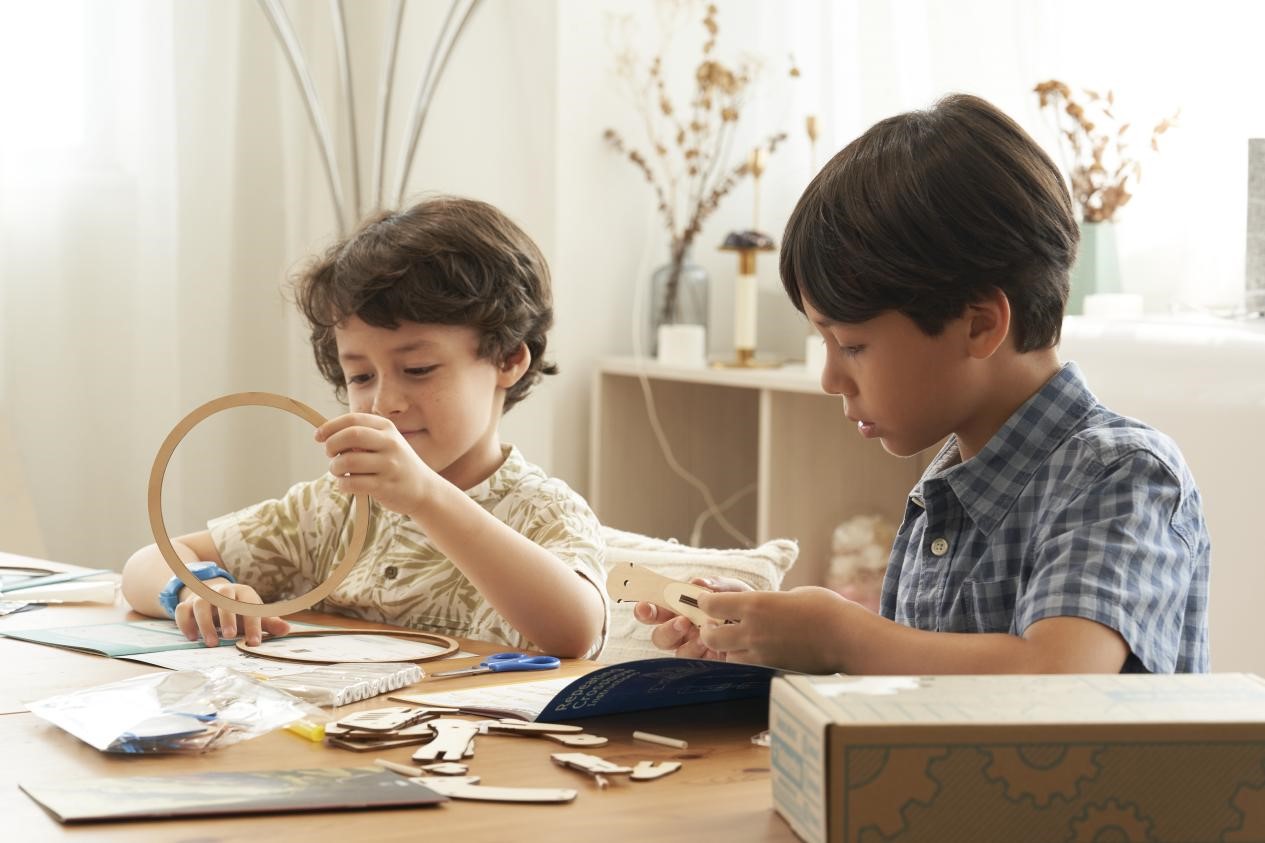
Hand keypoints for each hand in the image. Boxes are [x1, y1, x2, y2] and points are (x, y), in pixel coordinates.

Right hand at [175, 581, 289, 646]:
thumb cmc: (237, 610)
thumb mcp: (253, 615)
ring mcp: (202, 597)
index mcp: (242, 593)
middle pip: (224, 599)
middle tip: (231, 636)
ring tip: (212, 643)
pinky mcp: (186, 605)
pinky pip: (182, 611)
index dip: (253, 623)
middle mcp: (222, 591)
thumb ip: (268, 623)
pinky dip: (186, 623)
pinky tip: (192, 637)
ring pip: (201, 604)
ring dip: (206, 623)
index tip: (255, 642)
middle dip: (228, 618)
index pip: (249, 604)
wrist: (212, 597)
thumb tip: (287, 630)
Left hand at [315, 412, 439, 515]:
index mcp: (387, 428)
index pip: (353, 420)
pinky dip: (342, 484)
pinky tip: (346, 484)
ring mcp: (389, 465)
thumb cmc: (396, 464)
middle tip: (329, 454)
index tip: (318, 436)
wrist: (424, 489)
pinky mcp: (385, 486)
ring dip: (334, 467)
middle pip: (350, 435)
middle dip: (332, 444)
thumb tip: (327, 435)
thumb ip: (362, 436)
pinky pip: (352, 483)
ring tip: (338, 471)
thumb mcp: (386, 443)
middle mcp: (390, 444)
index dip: (330, 426)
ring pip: (348, 461)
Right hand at [632, 576, 751, 659]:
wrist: (768, 622)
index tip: (644, 607)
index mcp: (681, 609)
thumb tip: (698, 584)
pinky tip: (716, 648)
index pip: (655, 611)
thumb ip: (716, 585)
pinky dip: (704, 655)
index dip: (645, 610)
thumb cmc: (743, 603)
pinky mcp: (710, 662)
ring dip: (688, 643)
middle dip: (666, 630)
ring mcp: (695, 648)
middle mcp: (683, 631)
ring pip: (678, 652)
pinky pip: (699, 664)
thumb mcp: (733, 589)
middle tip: (683, 622)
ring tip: (703, 635)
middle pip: (660, 637)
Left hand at [694, 585, 855, 673]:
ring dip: (728, 648)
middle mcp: (752, 631)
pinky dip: (747, 660)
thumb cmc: (825, 609)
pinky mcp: (772, 670)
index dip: (706, 602)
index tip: (706, 601)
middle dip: (708, 630)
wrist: (847, 638)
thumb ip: (768, 603)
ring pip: (728, 656)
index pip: (712, 605)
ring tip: (741, 640)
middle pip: (710, 636)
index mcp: (755, 605)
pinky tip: (759, 652)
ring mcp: (761, 654)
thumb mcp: (791, 595)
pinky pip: (748, 666)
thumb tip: (759, 609)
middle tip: (716, 625)